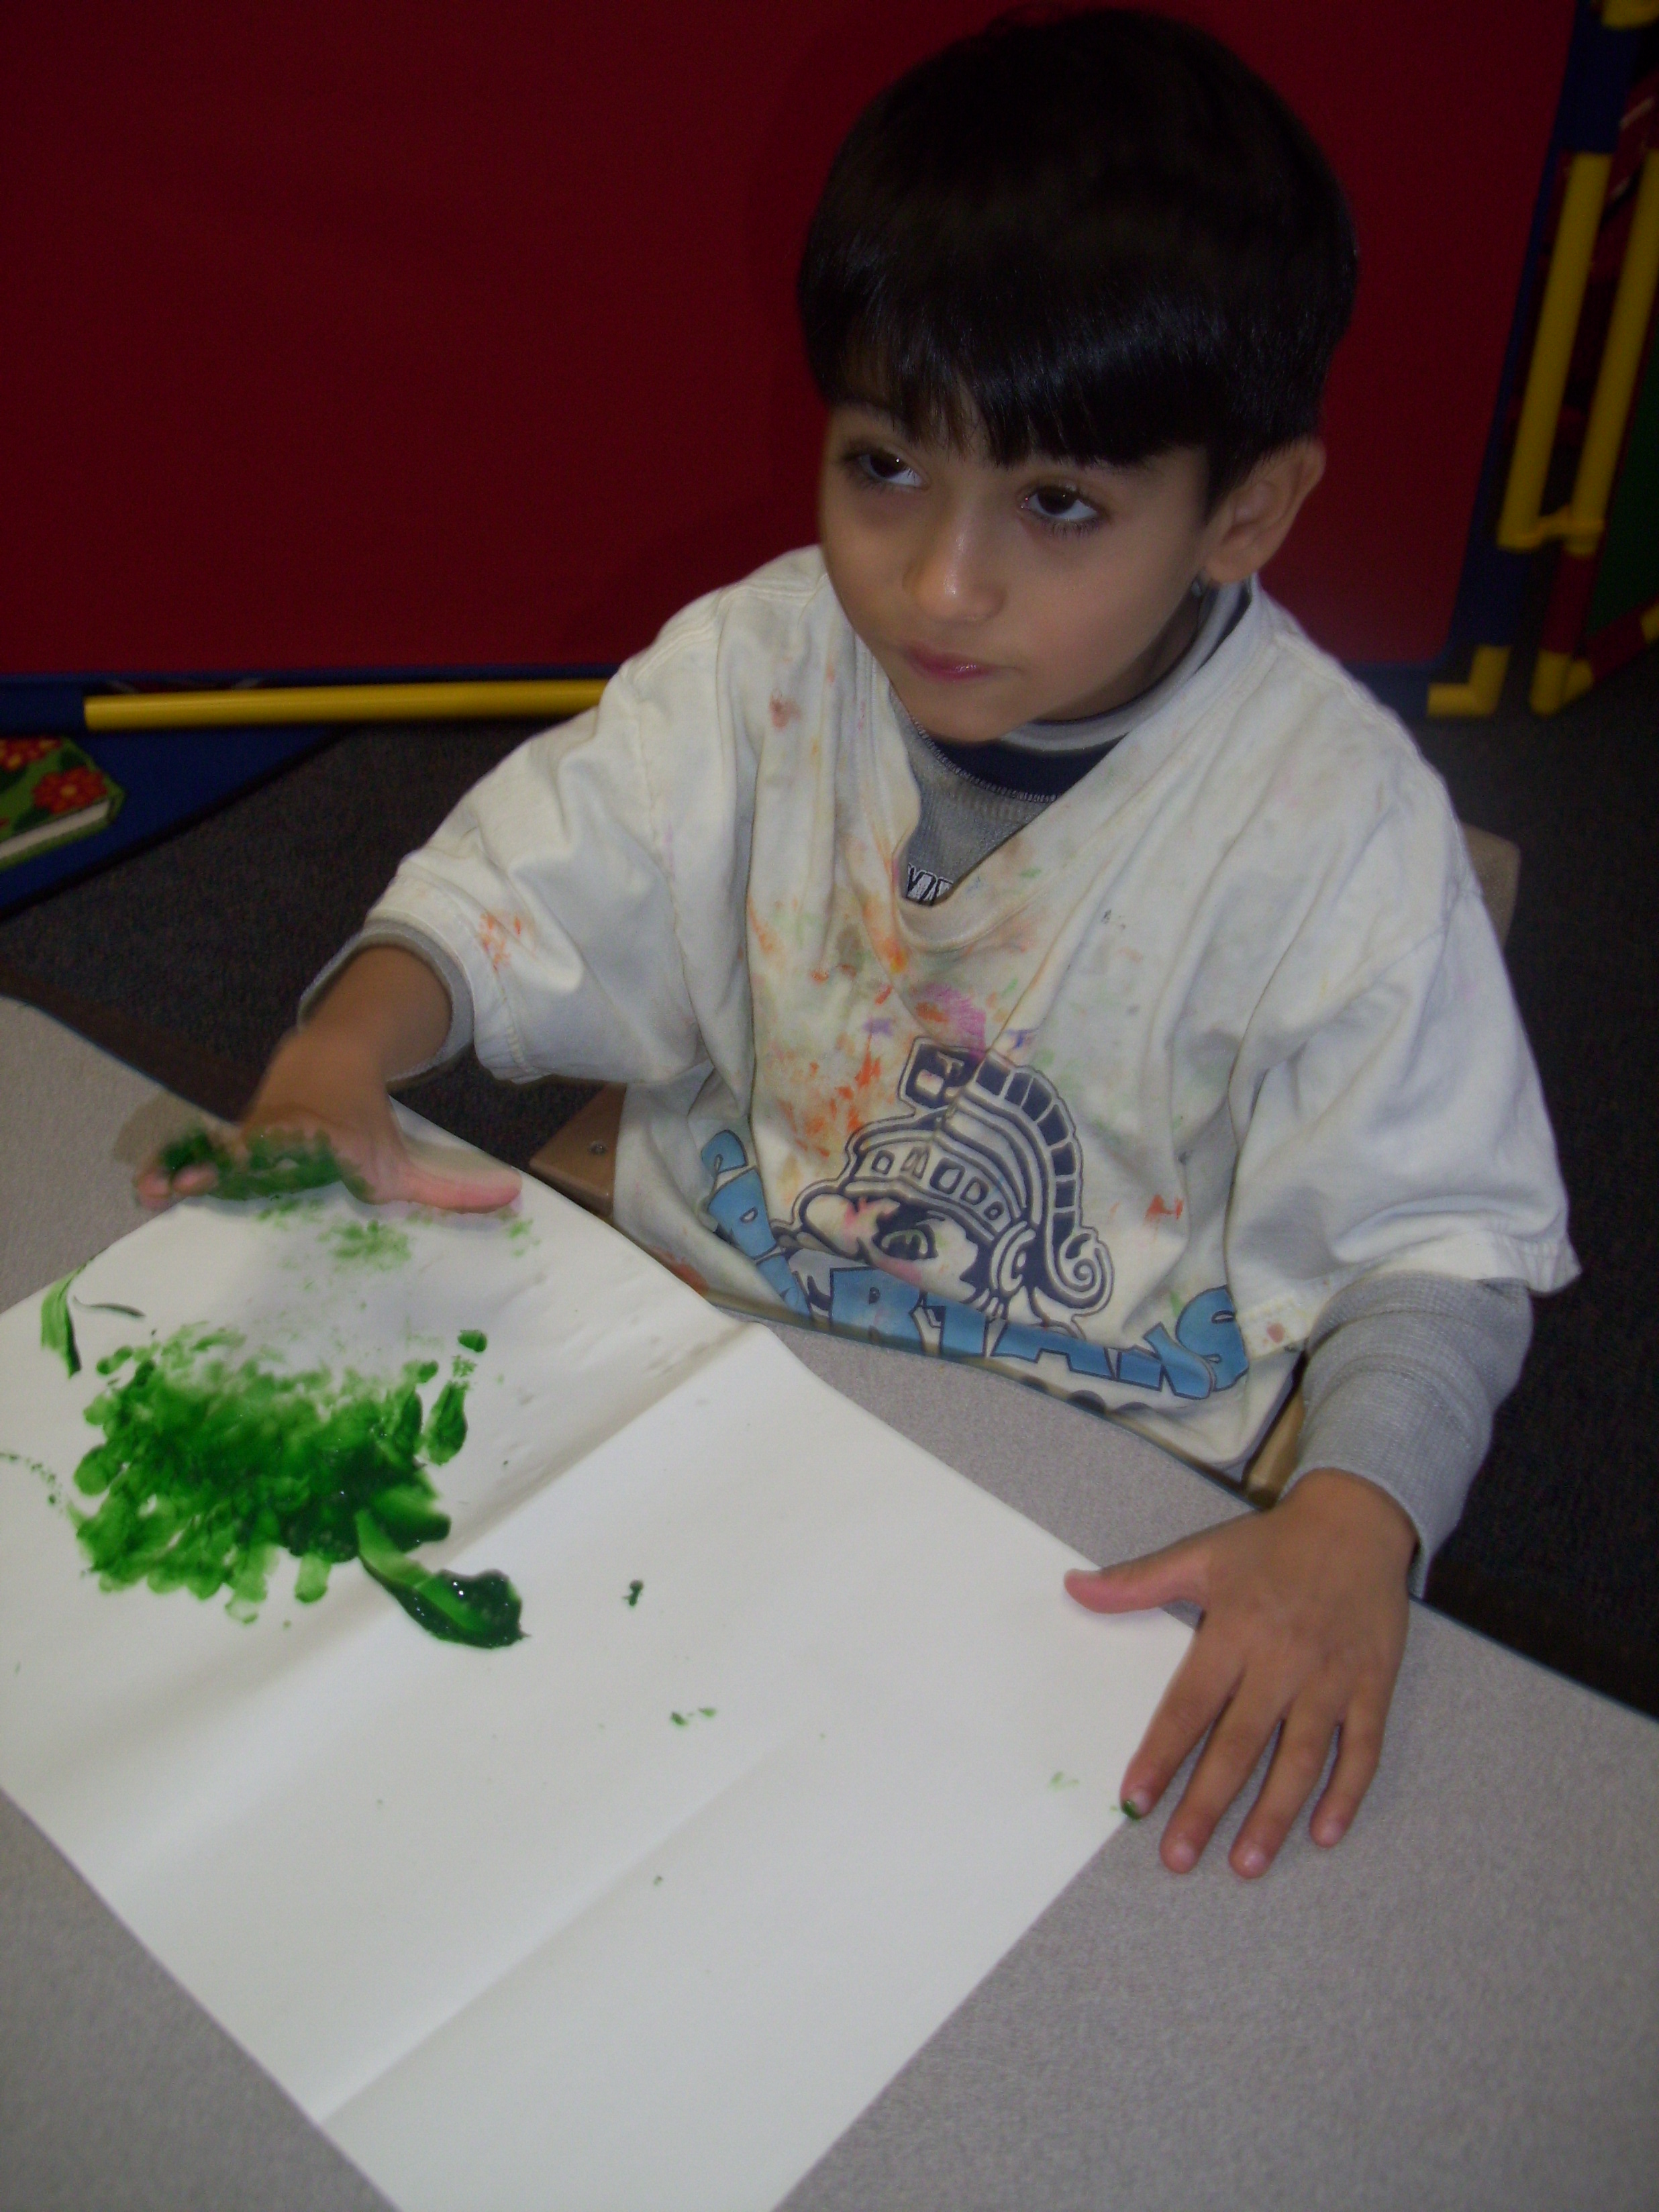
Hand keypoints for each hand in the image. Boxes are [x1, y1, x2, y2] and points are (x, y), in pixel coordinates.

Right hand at [137, 946, 519, 1213]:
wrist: (327, 1067)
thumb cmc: (364, 1130)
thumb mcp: (409, 1162)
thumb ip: (454, 1190)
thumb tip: (514, 1200)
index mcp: (334, 1143)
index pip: (322, 1150)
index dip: (312, 1152)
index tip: (305, 1158)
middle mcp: (292, 1139)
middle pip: (266, 1157)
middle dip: (240, 1171)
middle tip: (207, 1188)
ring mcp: (257, 1137)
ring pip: (223, 1153)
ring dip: (194, 1172)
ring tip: (159, 1193)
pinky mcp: (232, 1139)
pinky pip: (199, 1153)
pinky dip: (174, 1165)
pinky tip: (148, 1188)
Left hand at [1065, 1469, 1415, 1877]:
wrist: (1357, 1520)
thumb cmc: (1272, 1545)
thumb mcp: (1201, 1555)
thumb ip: (1138, 1582)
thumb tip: (1074, 1588)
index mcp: (1236, 1628)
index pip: (1190, 1705)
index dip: (1162, 1755)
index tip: (1134, 1800)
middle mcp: (1283, 1659)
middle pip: (1240, 1744)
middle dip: (1207, 1805)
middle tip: (1179, 1857)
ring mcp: (1332, 1676)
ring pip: (1301, 1758)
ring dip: (1273, 1815)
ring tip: (1245, 1864)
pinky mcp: (1374, 1684)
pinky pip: (1362, 1748)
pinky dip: (1346, 1793)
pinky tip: (1325, 1833)